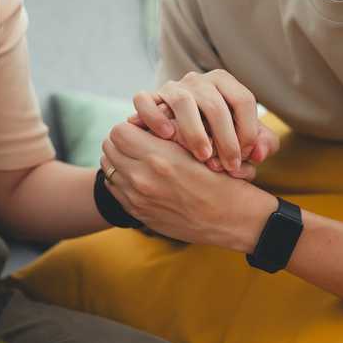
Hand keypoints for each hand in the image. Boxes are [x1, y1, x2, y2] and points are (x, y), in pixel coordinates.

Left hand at [102, 121, 275, 251]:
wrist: (234, 219)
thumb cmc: (223, 178)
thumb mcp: (199, 148)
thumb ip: (167, 136)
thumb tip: (142, 122)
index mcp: (159, 158)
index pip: (119, 130)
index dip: (131, 126)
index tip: (144, 128)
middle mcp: (143, 180)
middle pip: (109, 147)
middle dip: (122, 140)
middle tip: (138, 140)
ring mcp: (138, 200)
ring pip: (108, 168)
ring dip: (119, 160)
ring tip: (138, 158)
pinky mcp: (140, 214)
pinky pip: (115, 190)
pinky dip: (121, 180)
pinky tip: (140, 177)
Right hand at [132, 70, 278, 173]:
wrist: (182, 139)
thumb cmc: (221, 139)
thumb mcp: (246, 140)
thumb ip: (264, 144)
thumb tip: (260, 154)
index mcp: (224, 82)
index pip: (243, 100)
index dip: (248, 130)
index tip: (246, 156)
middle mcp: (198, 80)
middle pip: (215, 104)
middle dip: (225, 139)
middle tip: (229, 166)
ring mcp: (172, 88)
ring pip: (182, 101)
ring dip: (194, 132)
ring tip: (203, 156)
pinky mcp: (150, 98)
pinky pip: (145, 101)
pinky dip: (154, 118)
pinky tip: (167, 136)